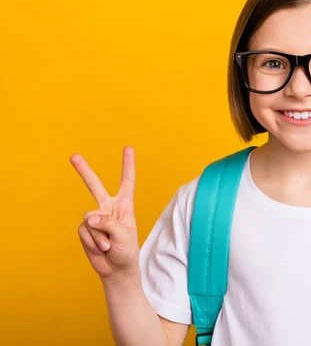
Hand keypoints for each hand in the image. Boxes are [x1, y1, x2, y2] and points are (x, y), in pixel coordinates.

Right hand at [71, 146, 139, 279]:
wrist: (116, 270)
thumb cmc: (127, 252)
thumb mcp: (124, 236)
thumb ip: (109, 224)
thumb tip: (90, 218)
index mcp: (124, 206)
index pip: (126, 182)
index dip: (127, 165)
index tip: (128, 148)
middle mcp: (108, 209)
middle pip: (95, 186)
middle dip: (84, 171)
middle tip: (74, 156)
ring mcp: (96, 219)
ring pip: (90, 219)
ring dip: (99, 236)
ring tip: (109, 246)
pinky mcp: (86, 230)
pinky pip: (85, 232)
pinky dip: (92, 242)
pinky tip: (101, 249)